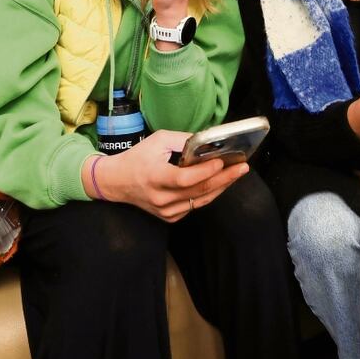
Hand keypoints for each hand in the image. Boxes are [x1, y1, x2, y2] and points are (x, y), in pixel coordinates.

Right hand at [85, 130, 247, 221]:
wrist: (117, 182)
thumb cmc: (138, 157)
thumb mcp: (158, 140)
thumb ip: (184, 141)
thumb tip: (210, 142)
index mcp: (155, 177)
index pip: (185, 179)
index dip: (206, 171)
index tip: (222, 162)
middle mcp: (161, 198)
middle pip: (199, 191)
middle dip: (224, 178)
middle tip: (242, 167)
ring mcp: (165, 211)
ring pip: (200, 201)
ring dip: (221, 187)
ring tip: (236, 174)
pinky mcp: (169, 217)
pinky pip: (194, 206)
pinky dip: (208, 194)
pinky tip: (219, 183)